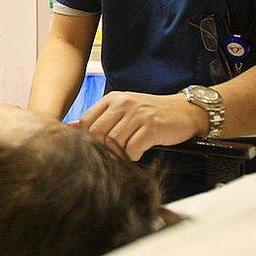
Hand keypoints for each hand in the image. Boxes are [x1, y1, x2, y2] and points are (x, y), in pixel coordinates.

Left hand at [78, 91, 207, 160]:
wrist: (185, 111)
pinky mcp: (151, 127)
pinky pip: (132, 148)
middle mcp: (123, 104)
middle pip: (97, 133)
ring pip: (114, 142)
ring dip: (118, 153)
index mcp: (112, 99)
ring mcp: (138, 115)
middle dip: (101, 148)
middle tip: (110, 155)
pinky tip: (138, 153)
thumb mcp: (123, 110)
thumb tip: (70, 127)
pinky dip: (132, 156)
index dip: (84, 139)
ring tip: (125, 153)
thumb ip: (99, 118)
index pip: (86, 121)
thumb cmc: (151, 113)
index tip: (90, 149)